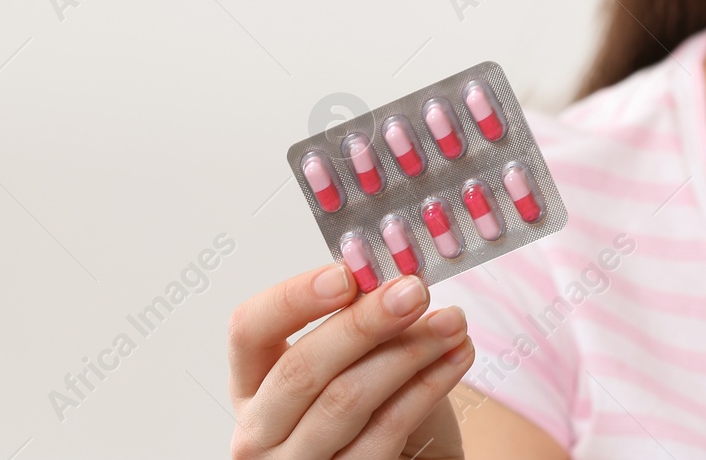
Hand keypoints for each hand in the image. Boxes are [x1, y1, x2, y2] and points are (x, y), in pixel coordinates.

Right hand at [227, 263, 475, 458]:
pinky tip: (455, 357)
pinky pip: (386, 430)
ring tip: (450, 322)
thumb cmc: (375, 410)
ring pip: (345, 400)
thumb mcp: (356, 361)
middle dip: (364, 323)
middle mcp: (261, 429)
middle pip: (302, 368)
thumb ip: (361, 323)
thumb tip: (392, 279)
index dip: (294, 298)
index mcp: (254, 383)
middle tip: (413, 292)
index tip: (347, 275)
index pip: (249, 330)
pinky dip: (427, 387)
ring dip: (408, 352)